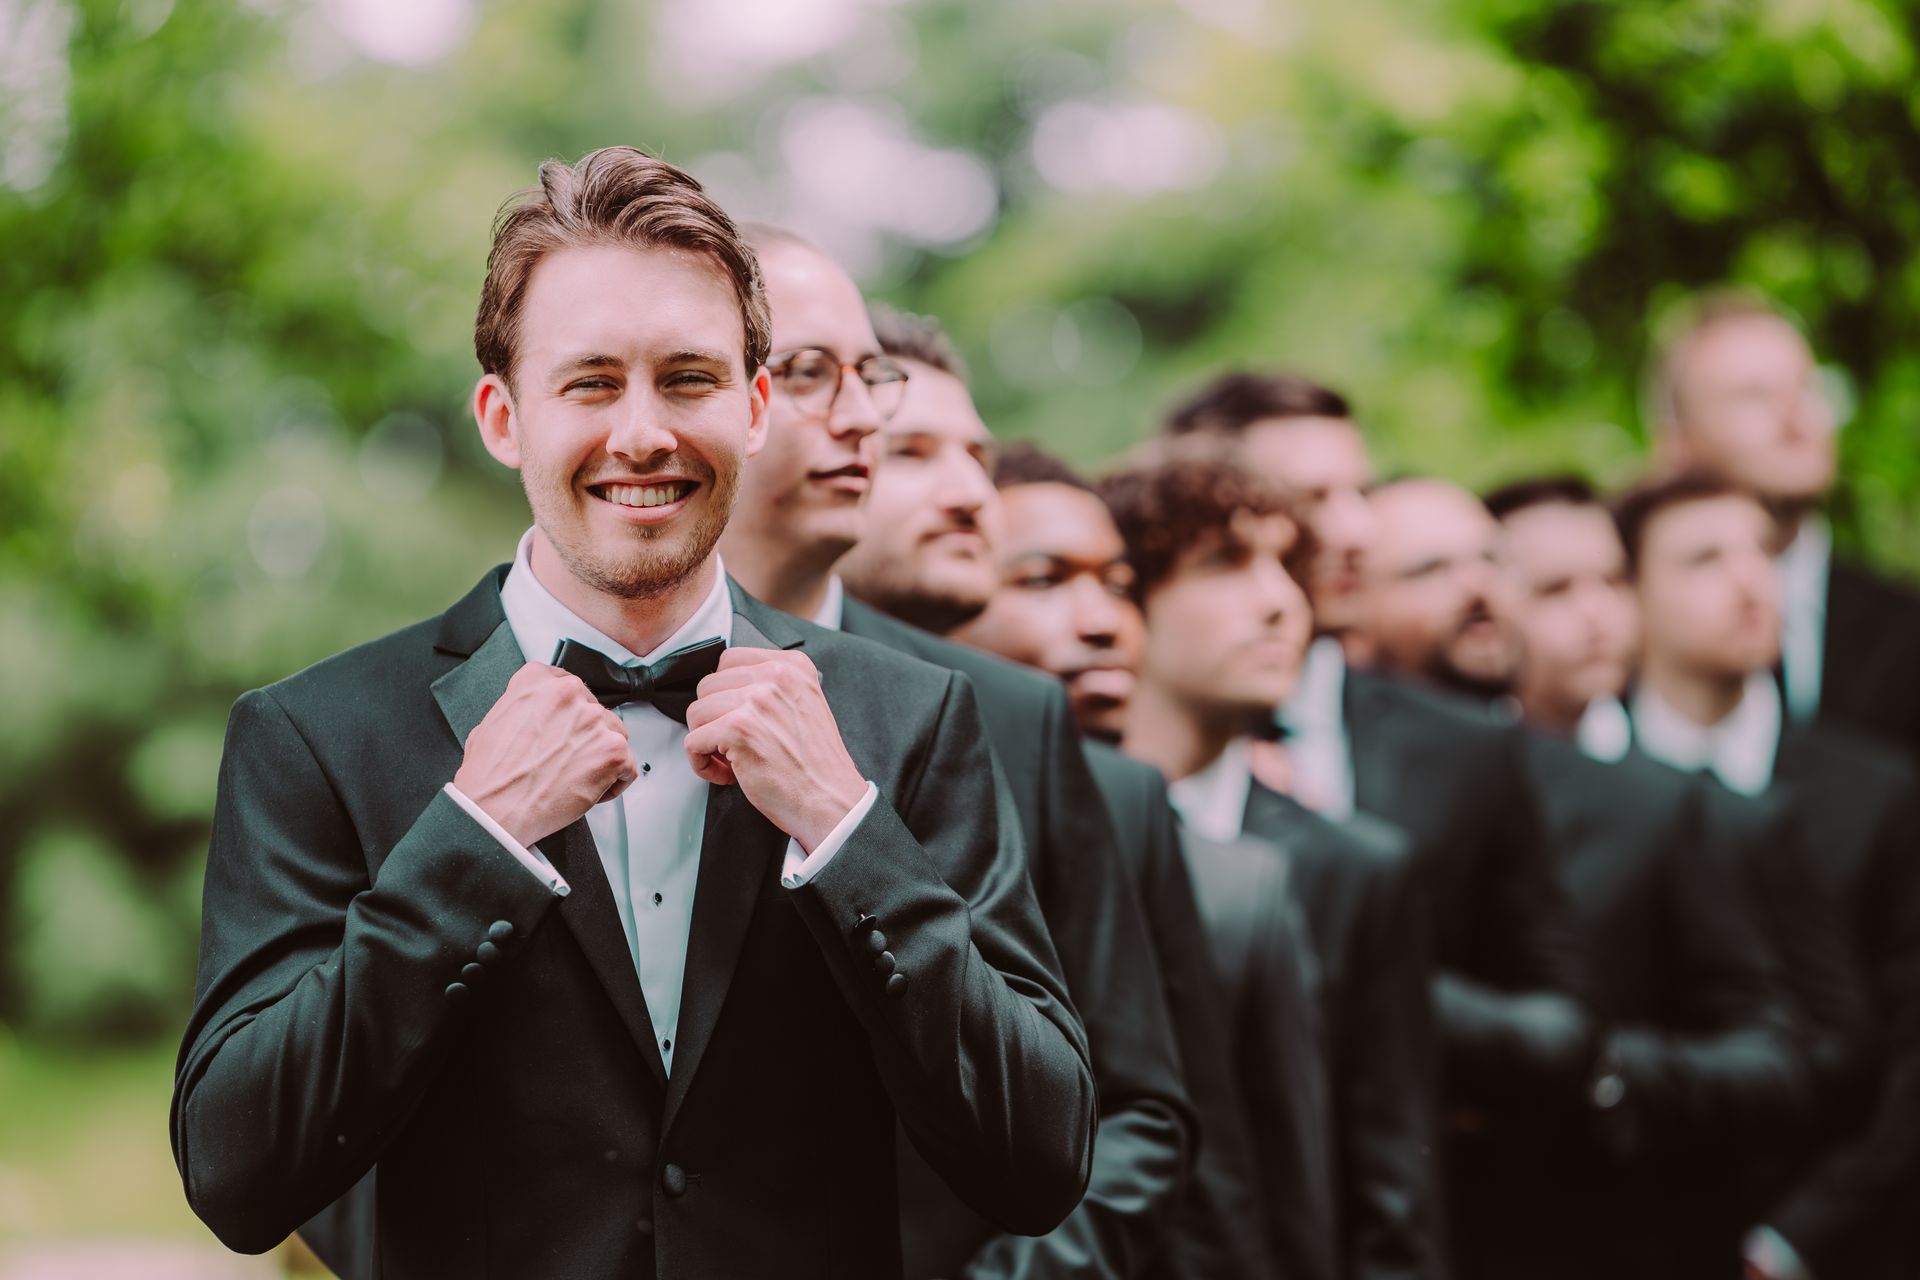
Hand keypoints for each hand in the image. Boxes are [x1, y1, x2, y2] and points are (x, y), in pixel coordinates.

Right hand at [453, 664, 637, 846]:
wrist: (496, 810)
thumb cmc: (490, 776)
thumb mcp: (491, 722)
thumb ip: (521, 708)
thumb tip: (533, 716)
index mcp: (538, 681)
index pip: (569, 686)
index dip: (569, 713)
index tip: (566, 726)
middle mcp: (570, 694)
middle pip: (594, 710)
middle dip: (585, 735)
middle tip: (567, 759)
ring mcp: (594, 721)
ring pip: (615, 734)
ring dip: (601, 754)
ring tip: (576, 776)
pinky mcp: (612, 751)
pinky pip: (628, 766)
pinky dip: (615, 782)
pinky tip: (591, 791)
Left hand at [684, 649, 868, 851]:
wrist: (832, 801)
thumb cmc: (817, 764)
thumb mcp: (805, 705)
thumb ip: (772, 687)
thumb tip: (728, 687)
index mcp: (792, 666)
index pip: (730, 660)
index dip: (726, 694)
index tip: (740, 719)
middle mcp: (775, 676)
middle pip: (708, 685)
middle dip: (714, 718)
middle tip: (737, 745)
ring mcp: (755, 701)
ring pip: (696, 712)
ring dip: (707, 741)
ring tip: (734, 760)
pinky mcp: (738, 730)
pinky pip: (693, 742)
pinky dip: (702, 764)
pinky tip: (728, 775)